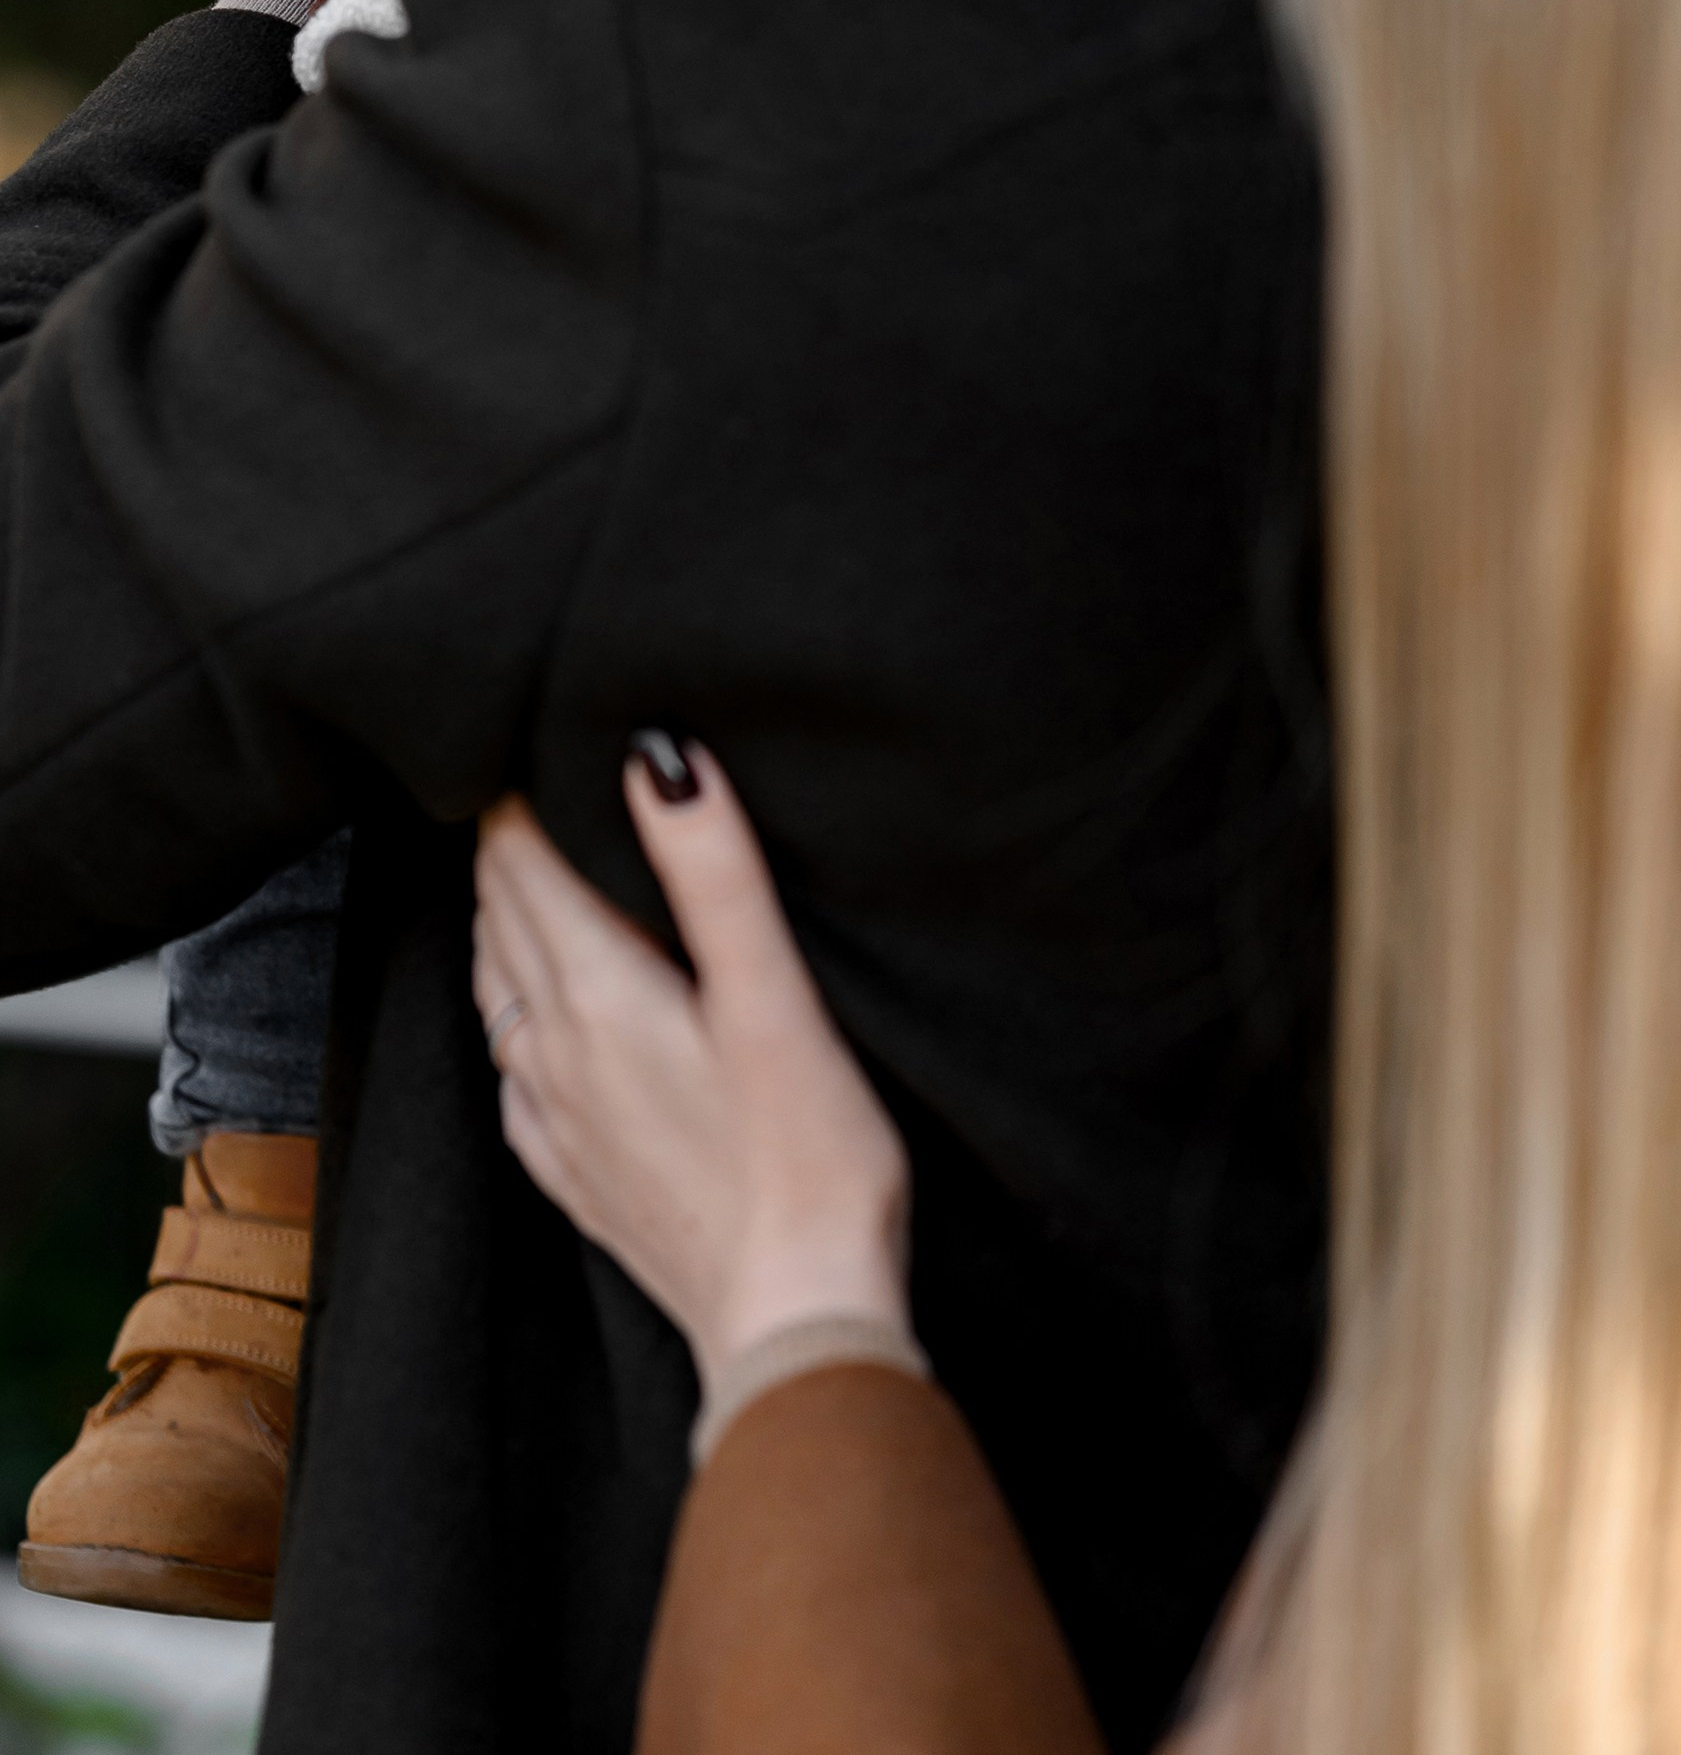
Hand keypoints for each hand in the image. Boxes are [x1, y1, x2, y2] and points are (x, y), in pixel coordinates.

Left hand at [472, 747, 910, 1390]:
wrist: (793, 1321)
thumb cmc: (806, 1157)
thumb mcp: (773, 995)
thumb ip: (714, 871)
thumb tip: (658, 754)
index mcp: (599, 996)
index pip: (525, 865)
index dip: (519, 795)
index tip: (526, 734)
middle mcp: (556, 1054)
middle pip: (502, 920)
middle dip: (504, 846)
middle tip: (520, 780)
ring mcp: (558, 1122)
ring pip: (498, 993)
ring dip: (501, 922)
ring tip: (522, 873)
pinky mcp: (579, 1177)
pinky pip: (513, 1076)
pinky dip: (514, 1015)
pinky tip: (535, 1019)